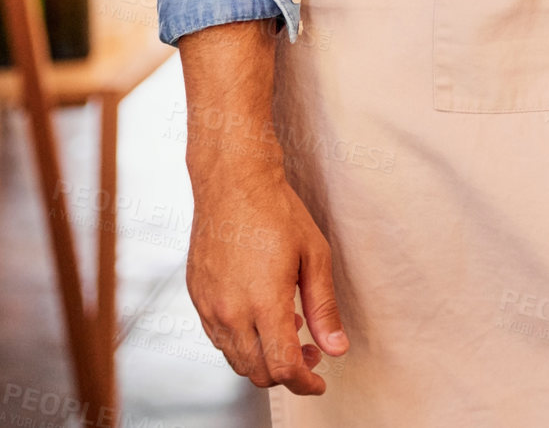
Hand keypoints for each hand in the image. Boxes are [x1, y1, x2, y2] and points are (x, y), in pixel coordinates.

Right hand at [186, 160, 348, 393]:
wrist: (233, 181)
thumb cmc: (276, 210)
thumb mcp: (313, 255)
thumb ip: (323, 308)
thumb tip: (337, 347)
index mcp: (263, 303)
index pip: (282, 368)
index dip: (304, 383)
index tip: (318, 381)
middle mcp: (230, 311)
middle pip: (257, 371)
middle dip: (286, 373)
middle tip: (309, 352)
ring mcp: (209, 305)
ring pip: (235, 358)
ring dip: (262, 358)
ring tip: (288, 330)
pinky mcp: (196, 296)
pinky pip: (218, 337)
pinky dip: (241, 341)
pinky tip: (260, 317)